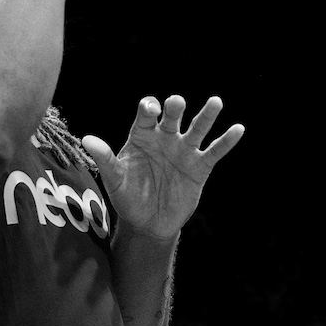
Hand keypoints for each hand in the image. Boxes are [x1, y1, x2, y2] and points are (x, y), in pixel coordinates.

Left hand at [82, 95, 243, 240]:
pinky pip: (214, 151)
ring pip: (197, 128)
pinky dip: (226, 141)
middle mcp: (164, 138)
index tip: (151, 111)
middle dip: (174, 107)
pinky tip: (238, 129)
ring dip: (206, 115)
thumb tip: (87, 139)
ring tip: (215, 101)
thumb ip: (104, 158)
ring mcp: (183, 151)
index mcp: (142, 135)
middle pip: (172, 116)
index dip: (149, 108)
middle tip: (177, 102)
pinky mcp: (199, 167)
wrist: (147, 223)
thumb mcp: (114, 179)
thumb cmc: (127, 196)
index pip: (146, 114)